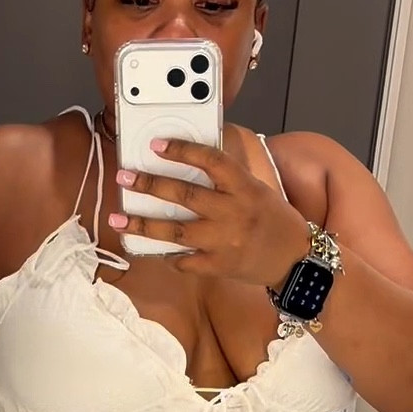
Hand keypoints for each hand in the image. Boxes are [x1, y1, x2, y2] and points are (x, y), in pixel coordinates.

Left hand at [109, 138, 308, 284]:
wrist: (294, 260)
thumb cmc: (274, 220)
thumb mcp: (257, 189)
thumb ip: (227, 179)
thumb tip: (191, 161)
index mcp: (245, 187)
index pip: (212, 161)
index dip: (183, 151)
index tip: (156, 145)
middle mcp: (234, 212)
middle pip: (185, 196)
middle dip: (150, 185)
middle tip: (124, 177)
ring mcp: (225, 242)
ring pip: (176, 232)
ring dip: (143, 226)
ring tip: (117, 220)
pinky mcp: (220, 267)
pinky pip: (186, 261)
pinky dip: (168, 256)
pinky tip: (150, 250)